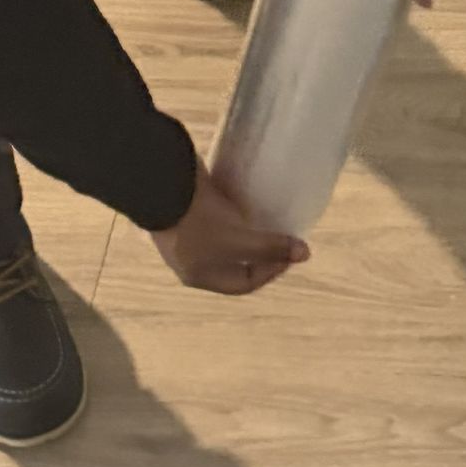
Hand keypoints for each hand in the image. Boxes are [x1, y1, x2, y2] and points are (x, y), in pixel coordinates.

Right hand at [151, 165, 309, 294]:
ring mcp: (188, 232)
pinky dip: (236, 209)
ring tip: (268, 216)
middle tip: (283, 235)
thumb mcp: (236, 239)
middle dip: (261, 251)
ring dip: (248, 229)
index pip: (244, 283)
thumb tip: (304, 254)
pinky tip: (249, 197)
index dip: (272, 271)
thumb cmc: (198, 220)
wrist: (161, 183)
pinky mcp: (189, 207)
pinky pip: (218, 214)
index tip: (292, 251)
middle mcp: (193, 258)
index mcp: (200, 275)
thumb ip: (269, 247)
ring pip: (227, 237)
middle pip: (235, 262)